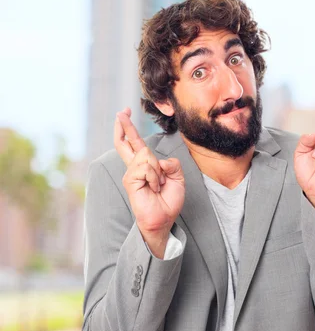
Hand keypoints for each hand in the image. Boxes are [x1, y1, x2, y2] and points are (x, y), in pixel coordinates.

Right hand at [114, 107, 184, 257]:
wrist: (164, 218)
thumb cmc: (169, 200)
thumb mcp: (178, 178)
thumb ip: (172, 164)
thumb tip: (158, 160)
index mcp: (145, 165)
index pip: (135, 143)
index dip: (129, 128)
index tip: (124, 112)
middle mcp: (135, 167)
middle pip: (125, 142)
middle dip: (124, 125)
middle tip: (121, 112)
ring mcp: (131, 173)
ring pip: (146, 156)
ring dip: (159, 171)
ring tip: (158, 185)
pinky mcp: (130, 180)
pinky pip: (146, 168)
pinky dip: (155, 178)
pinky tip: (154, 188)